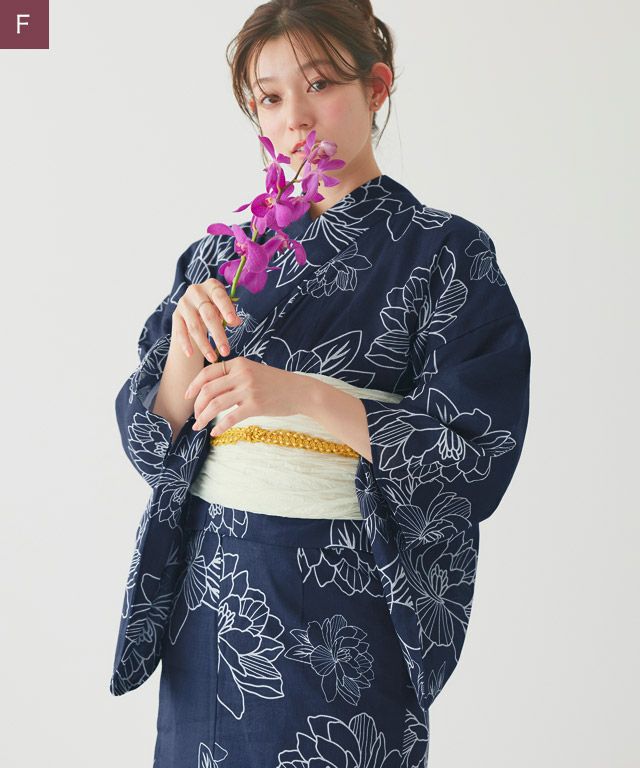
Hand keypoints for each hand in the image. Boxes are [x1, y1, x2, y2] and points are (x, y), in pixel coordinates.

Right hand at [172, 278, 241, 361]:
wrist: (196, 305)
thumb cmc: (216, 305)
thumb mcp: (225, 306)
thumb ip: (231, 313)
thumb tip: (236, 321)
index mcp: (211, 286)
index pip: (220, 296)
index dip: (226, 309)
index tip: (233, 322)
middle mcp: (196, 291)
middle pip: (208, 315)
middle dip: (218, 335)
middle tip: (226, 351)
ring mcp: (184, 303)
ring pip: (194, 326)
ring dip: (204, 344)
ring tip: (213, 358)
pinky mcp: (176, 315)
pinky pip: (180, 331)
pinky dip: (185, 344)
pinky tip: (190, 354)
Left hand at [185, 356, 309, 433]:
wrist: (300, 391)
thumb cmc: (276, 384)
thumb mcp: (253, 372)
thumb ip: (234, 377)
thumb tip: (211, 390)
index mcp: (239, 363)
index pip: (207, 373)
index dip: (193, 386)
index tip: (187, 397)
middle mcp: (242, 374)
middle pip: (208, 390)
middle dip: (197, 406)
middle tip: (196, 417)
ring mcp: (248, 390)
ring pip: (215, 405)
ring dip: (203, 417)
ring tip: (199, 426)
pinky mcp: (255, 405)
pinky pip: (230, 418)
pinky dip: (219, 427)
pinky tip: (215, 433)